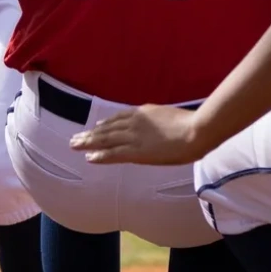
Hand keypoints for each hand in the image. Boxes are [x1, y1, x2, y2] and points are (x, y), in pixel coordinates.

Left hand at [72, 104, 207, 165]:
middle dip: (90, 134)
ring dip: (88, 143)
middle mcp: (134, 123)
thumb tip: (154, 125)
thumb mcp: (169, 116)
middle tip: (75, 138)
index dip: (104, 124)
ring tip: (75, 146)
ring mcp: (133, 137)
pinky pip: (114, 154)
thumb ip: (157, 120)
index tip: (95, 127)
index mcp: (142, 113)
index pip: (117, 119)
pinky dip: (100, 156)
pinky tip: (89, 157)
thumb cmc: (189, 124)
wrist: (195, 130)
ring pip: (105, 140)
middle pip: (107, 129)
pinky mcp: (136, 151)